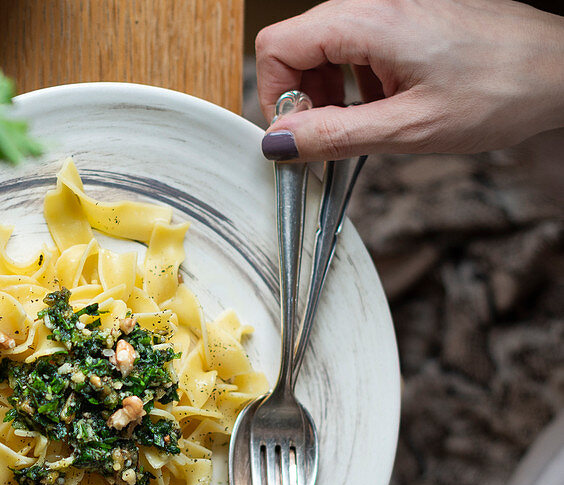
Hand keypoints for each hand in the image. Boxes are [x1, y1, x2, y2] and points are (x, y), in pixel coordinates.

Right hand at [256, 0, 563, 160]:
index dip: (276, 94)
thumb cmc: (501, 90)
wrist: (561, 68)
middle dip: (303, 95)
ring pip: (325, 42)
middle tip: (329, 135)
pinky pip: (357, 39)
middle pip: (298, 43)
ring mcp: (392, 3)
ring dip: (330, 88)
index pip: (277, 46)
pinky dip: (356, 76)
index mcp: (368, 21)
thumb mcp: (408, 128)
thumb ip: (333, 136)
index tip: (296, 132)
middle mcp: (375, 2)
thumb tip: (280, 142)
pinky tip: (385, 102)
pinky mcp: (409, 11)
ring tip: (363, 121)